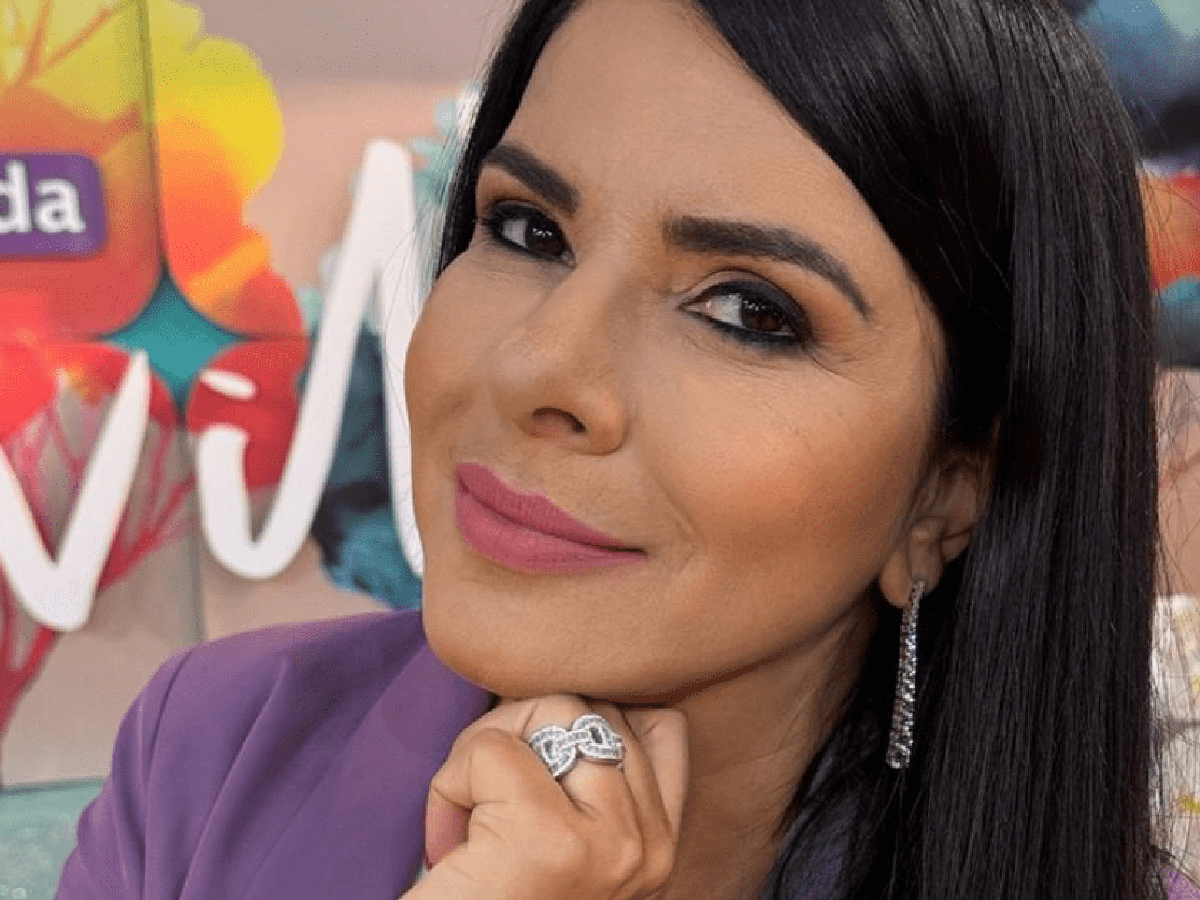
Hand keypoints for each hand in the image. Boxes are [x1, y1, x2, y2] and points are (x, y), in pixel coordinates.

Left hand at [403, 696, 687, 899]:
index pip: (661, 722)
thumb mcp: (572, 846)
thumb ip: (595, 783)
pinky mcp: (549, 844)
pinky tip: (442, 840)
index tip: (530, 763)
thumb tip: (567, 689)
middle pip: (591, 703)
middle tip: (477, 792)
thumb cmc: (498, 898)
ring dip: (482, 748)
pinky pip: (492, 751)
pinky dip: (449, 782)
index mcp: (663, 847)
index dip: (585, 716)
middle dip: (516, 725)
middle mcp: (652, 847)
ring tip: (462, 814)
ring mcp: (610, 846)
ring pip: (548, 708)